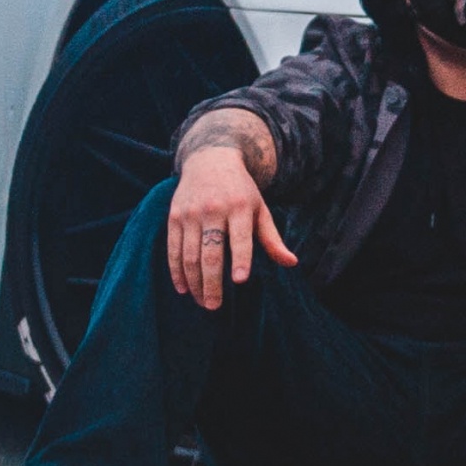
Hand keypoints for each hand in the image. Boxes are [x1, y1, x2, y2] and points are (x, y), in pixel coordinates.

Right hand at [167, 143, 296, 309]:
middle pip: (210, 252)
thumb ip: (272, 238)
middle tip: (215, 306)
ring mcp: (191, 213)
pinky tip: (183, 288)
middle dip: (212, 283)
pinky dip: (176, 271)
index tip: (241, 280)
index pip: (240, 237)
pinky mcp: (174, 216)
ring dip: (195, 282)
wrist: (210, 159)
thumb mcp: (259, 209)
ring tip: (203, 302)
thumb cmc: (240, 191)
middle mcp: (214, 209)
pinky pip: (173, 249)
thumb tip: (292, 263)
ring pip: (190, 255)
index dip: (240, 258)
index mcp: (240, 207)